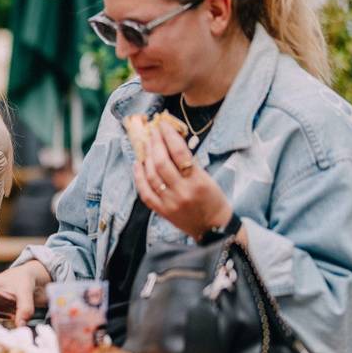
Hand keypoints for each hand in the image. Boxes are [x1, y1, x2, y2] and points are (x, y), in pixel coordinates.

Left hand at [134, 116, 232, 240]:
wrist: (213, 228)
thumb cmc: (213, 199)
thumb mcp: (207, 178)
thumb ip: (189, 162)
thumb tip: (170, 140)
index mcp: (198, 181)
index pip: (180, 153)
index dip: (169, 136)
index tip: (163, 124)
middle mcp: (182, 192)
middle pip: (162, 162)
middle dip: (155, 143)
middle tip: (152, 131)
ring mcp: (170, 203)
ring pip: (151, 175)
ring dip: (146, 156)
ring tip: (146, 144)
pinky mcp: (162, 211)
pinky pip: (145, 192)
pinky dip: (139, 177)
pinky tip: (137, 163)